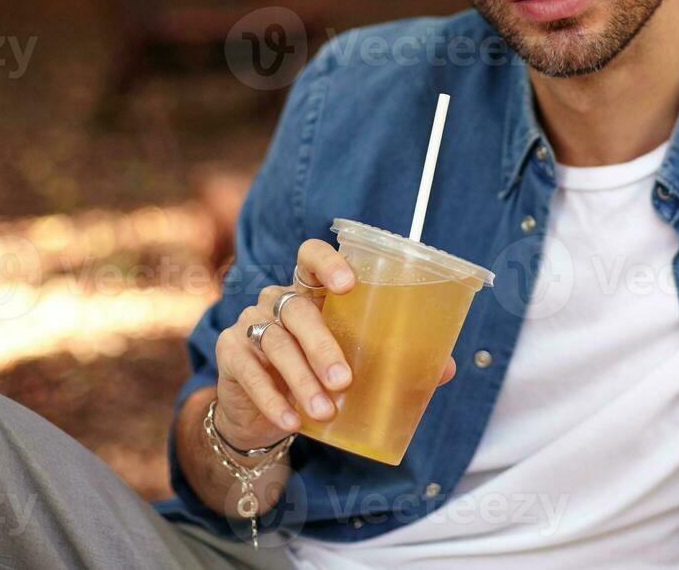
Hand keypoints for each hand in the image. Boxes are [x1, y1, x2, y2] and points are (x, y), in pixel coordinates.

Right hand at [211, 238, 456, 449]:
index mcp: (311, 291)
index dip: (326, 262)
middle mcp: (278, 300)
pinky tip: (292, 421)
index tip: (348, 285)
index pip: (309, 256)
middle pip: (297, 309)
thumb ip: (395, 360)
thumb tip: (448, 367)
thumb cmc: (319, 376)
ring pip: (274, 342)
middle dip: (322, 345)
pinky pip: (249, 372)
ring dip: (301, 379)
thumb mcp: (356, 365)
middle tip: (345, 381)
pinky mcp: (230, 354)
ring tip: (325, 410)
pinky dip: (273, 399)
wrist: (266, 415)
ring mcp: (250, 324)